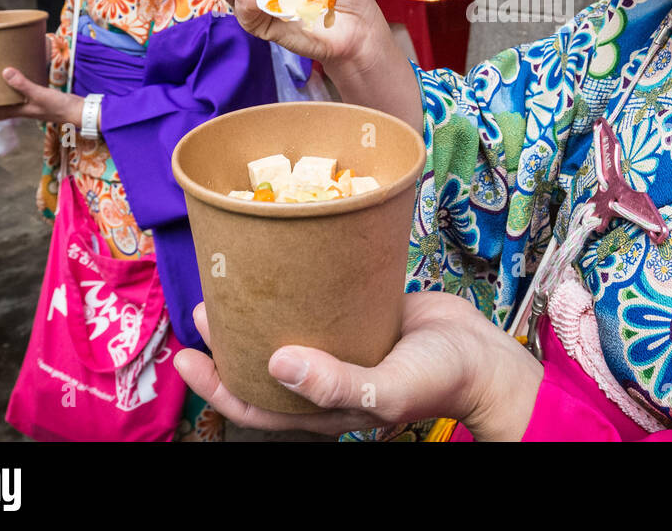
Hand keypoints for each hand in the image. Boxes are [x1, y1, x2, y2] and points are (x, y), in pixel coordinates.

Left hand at [0, 67, 83, 127]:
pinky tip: (14, 87)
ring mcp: (31, 106)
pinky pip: (19, 99)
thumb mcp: (40, 94)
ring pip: (8, 105)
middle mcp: (23, 110)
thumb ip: (23, 84)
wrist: (79, 112)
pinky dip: (12, 94)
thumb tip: (4, 72)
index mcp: (20, 110)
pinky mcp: (40, 100)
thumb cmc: (60, 106)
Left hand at [174, 292, 544, 440]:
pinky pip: (322, 303)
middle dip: (229, 342)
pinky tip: (287, 266)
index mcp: (322, 405)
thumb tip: (276, 362)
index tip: (186, 355)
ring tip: (235, 283)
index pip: (254, 404)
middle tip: (207, 306)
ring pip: (288, 330)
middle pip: (262, 363)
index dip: (216, 385)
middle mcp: (325, 375)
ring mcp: (344, 344)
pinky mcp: (363, 314)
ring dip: (259, 312)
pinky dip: (298, 289)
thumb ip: (334, 383)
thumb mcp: (386, 389)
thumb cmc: (440, 379)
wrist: (485, 355)